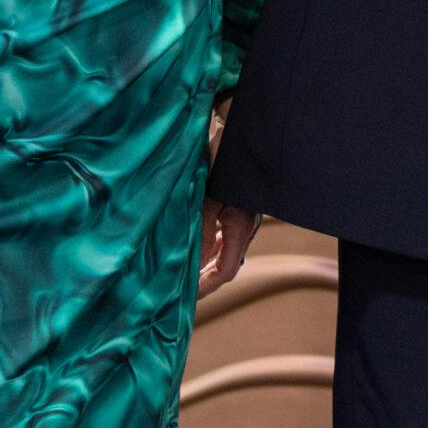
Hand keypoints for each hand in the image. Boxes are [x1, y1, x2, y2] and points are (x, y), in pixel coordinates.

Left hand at [197, 104, 259, 299]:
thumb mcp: (206, 197)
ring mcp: (245, 217)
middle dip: (204, 277)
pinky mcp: (240, 206)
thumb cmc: (225, 159)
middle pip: (226, 264)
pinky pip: (225, 234)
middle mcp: (247, 225)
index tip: (185, 297)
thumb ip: (201, 232)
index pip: (225, 272)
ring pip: (225, 249)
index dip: (205, 288)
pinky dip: (209, 243)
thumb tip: (193, 263)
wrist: (242, 129)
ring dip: (205, 260)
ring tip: (182, 269)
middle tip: (179, 289)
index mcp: (241, 225)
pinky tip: (194, 241)